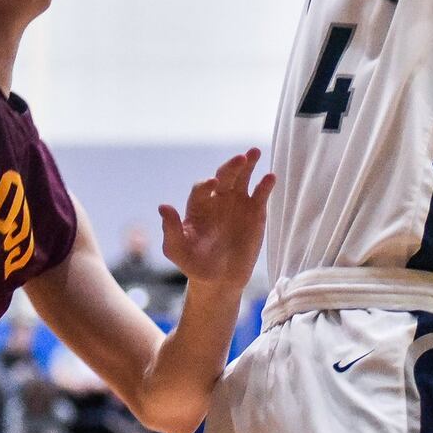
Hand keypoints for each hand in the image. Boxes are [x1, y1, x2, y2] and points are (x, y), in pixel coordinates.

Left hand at [158, 148, 274, 290]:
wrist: (219, 280)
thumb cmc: (194, 264)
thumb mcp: (177, 250)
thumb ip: (171, 229)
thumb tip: (163, 206)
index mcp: (198, 205)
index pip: (202, 188)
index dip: (206, 185)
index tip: (213, 184)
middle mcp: (217, 199)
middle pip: (224, 176)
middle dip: (231, 166)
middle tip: (240, 158)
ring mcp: (237, 203)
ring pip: (242, 178)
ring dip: (248, 165)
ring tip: (254, 152)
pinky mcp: (255, 212)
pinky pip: (260, 194)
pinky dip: (265, 185)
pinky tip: (270, 177)